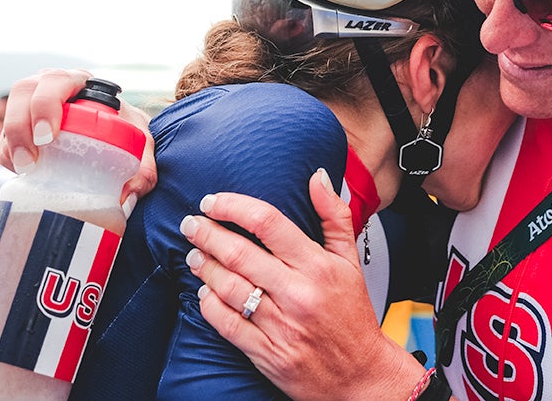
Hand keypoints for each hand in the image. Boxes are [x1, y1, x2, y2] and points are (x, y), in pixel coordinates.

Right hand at [0, 68, 157, 204]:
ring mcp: (33, 105)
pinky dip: (7, 153)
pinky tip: (21, 172)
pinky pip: (4, 136)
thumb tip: (125, 199)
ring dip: (11, 142)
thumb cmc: (129, 134)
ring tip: (24, 169)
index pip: (56, 81)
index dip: (46, 105)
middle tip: (30, 158)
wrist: (119, 140)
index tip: (49, 136)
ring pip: (11, 113)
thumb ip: (143, 171)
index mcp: (81, 83)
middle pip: (24, 91)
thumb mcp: (141, 146)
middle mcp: (52, 87)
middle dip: (20, 124)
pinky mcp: (22, 127)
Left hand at [182, 171, 424, 400]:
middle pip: (240, 253)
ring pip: (228, 287)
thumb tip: (317, 176)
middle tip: (191, 224)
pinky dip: (209, 304)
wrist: (359, 374)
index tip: (214, 201)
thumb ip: (334, 215)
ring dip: (203, 267)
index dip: (234, 206)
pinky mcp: (266, 353)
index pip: (268, 223)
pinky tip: (204, 292)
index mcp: (318, 267)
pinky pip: (226, 324)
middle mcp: (298, 293)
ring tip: (194, 255)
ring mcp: (280, 325)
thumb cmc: (352, 315)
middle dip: (207, 233)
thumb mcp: (350, 262)